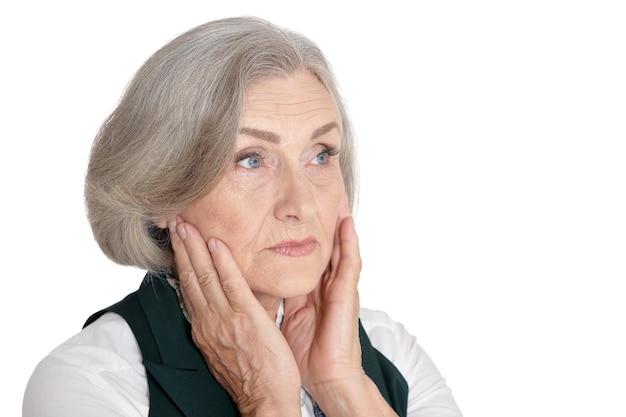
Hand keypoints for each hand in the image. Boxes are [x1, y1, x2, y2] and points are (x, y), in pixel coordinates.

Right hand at [168, 217, 300, 415]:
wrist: (265, 400)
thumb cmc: (251, 376)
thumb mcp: (226, 348)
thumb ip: (222, 322)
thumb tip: (225, 302)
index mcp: (205, 328)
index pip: (189, 288)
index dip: (181, 261)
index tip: (177, 240)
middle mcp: (209, 321)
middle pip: (191, 277)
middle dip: (181, 247)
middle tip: (174, 220)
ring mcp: (226, 319)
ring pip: (205, 276)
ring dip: (194, 247)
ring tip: (186, 224)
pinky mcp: (247, 318)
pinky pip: (232, 285)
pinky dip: (223, 262)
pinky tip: (216, 243)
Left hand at [281, 195, 363, 395]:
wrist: (325, 378)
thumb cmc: (303, 353)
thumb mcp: (282, 318)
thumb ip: (273, 297)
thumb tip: (252, 282)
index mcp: (308, 289)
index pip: (302, 252)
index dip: (300, 231)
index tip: (292, 209)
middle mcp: (324, 284)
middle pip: (322, 243)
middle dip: (320, 218)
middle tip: (317, 188)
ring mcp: (338, 287)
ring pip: (338, 246)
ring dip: (339, 221)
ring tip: (338, 195)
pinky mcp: (347, 295)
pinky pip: (350, 263)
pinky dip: (349, 241)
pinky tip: (347, 221)